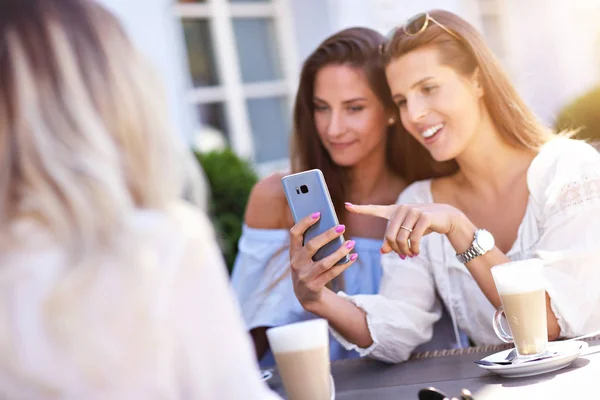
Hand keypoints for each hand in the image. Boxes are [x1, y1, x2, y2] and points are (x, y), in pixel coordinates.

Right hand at [289, 212, 357, 309]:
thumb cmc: (308, 268)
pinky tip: (354, 256)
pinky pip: (332, 273)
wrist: (305, 295)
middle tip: (342, 227)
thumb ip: (312, 244)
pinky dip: (344, 264)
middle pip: (312, 246)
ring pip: (324, 262)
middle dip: (327, 235)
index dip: (305, 222)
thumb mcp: (304, 257)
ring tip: (352, 243)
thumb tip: (332, 227)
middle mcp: (296, 263)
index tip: (318, 214)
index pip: (294, 233)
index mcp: (293, 252)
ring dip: (340, 252)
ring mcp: (305, 276)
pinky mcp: (314, 286)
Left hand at [345, 202, 465, 256]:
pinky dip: (414, 249)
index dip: (360, 209)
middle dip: (395, 249)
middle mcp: (401, 209)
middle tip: (403, 256)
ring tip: (410, 255)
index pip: (374, 210)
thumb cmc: (422, 225)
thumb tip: (383, 252)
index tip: (346, 206)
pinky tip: (416, 252)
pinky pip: (413, 239)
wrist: (445, 217)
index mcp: (393, 211)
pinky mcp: (424, 216)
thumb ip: (393, 241)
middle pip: (389, 235)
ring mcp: (412, 211)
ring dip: (405, 251)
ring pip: (400, 238)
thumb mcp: (406, 233)